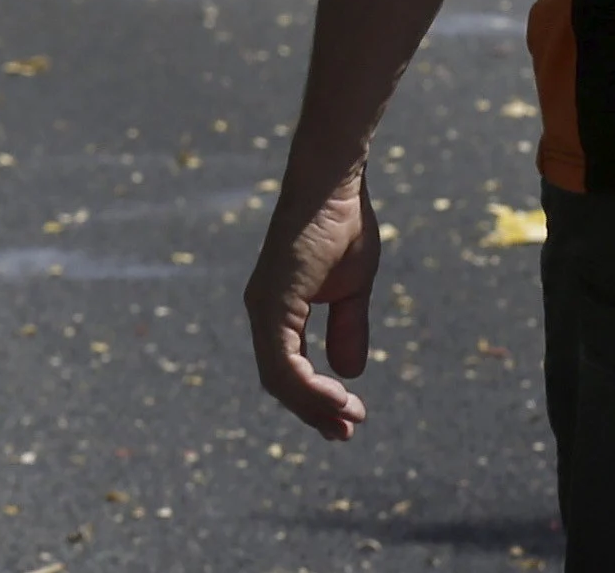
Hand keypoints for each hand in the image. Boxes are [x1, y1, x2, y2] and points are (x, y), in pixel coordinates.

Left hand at [246, 162, 383, 438]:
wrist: (334, 183)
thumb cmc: (342, 224)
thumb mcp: (352, 287)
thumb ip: (347, 327)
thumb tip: (348, 373)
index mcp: (278, 310)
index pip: (287, 370)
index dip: (315, 398)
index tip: (350, 414)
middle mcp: (262, 313)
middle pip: (280, 382)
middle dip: (314, 411)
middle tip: (347, 432)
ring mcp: (264, 308)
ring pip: (279, 378)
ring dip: (313, 404)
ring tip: (348, 417)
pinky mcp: (272, 302)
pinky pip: (282, 360)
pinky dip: (308, 385)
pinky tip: (337, 395)